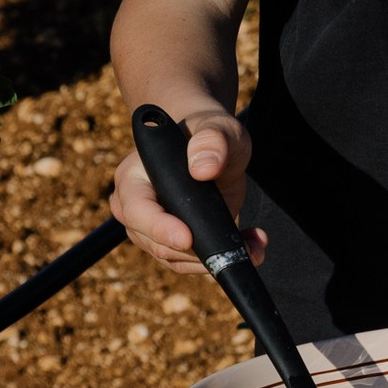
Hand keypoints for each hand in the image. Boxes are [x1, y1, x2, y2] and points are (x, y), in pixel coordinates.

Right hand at [109, 104, 263, 267]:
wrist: (213, 146)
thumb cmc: (208, 131)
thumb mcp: (216, 127)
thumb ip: (212, 140)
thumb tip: (202, 168)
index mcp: (133, 178)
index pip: (137, 210)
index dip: (159, 227)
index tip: (187, 238)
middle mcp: (136, 209)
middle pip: (156, 243)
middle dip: (197, 251)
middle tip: (239, 247)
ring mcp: (153, 230)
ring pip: (177, 258)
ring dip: (215, 258)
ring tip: (255, 245)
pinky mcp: (175, 243)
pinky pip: (193, 260)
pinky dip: (221, 257)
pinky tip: (252, 246)